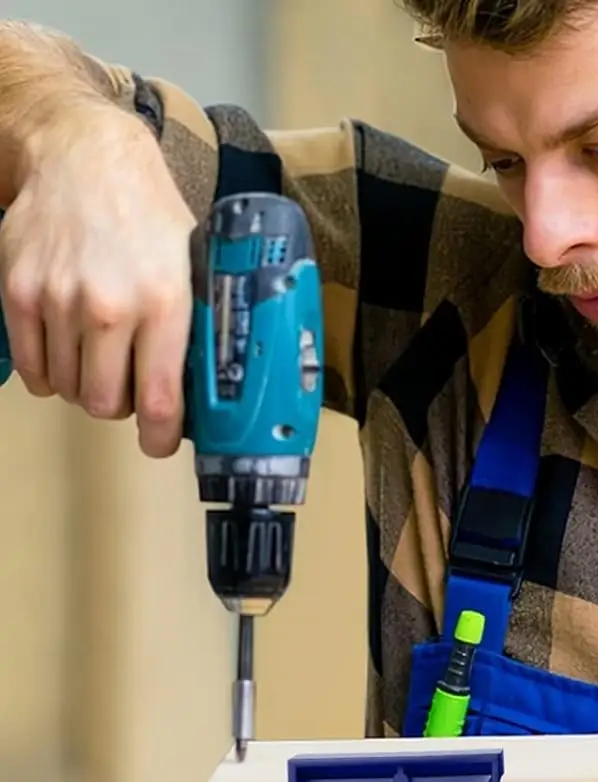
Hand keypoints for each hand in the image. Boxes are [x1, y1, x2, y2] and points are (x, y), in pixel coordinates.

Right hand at [0, 101, 196, 454]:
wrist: (82, 154)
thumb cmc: (147, 210)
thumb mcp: (193, 264)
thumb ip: (196, 323)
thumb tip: (209, 382)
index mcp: (164, 304)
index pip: (160, 402)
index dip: (161, 437)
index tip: (160, 442)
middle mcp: (110, 306)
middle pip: (106, 403)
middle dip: (121, 407)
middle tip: (129, 389)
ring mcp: (59, 298)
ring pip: (69, 388)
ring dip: (85, 387)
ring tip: (99, 361)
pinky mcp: (19, 289)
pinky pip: (31, 365)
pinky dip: (48, 373)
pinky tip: (65, 356)